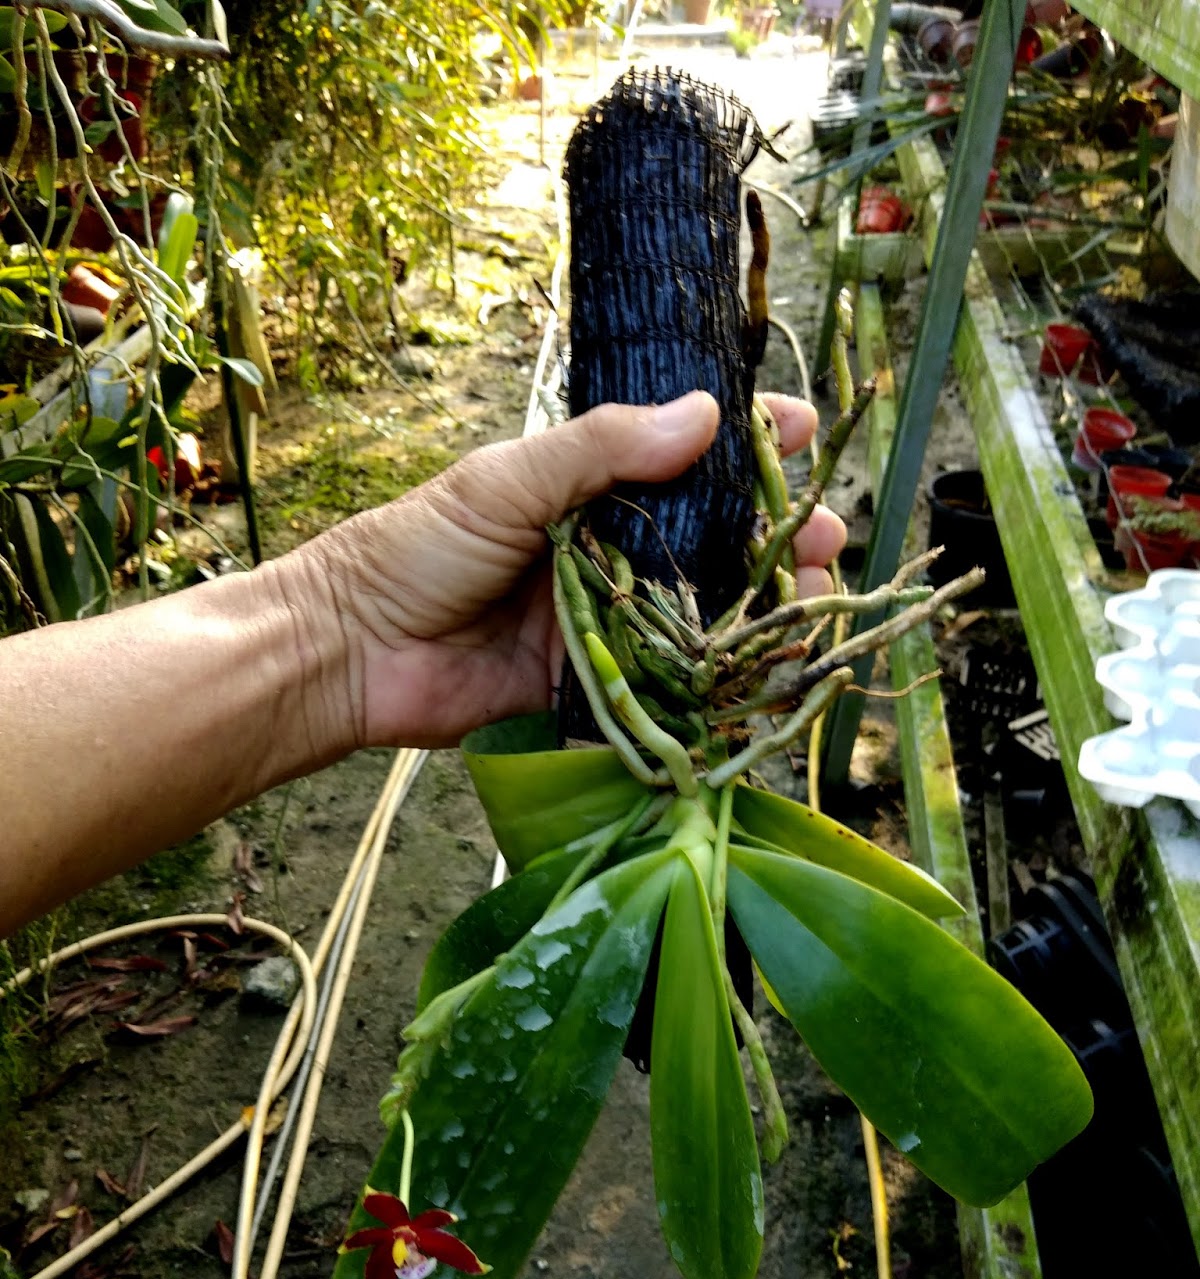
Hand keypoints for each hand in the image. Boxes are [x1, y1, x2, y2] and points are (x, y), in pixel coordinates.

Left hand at [300, 391, 845, 749]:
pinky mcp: (595, 683)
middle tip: (824, 536)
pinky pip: (666, 677)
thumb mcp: (505, 481)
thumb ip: (600, 448)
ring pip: (699, 607)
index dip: (746, 444)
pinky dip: (715, 674)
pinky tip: (763, 669)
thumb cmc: (417, 549)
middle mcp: (606, 548)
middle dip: (772, 533)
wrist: (354, 653)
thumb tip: (704, 414)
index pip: (681, 453)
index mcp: (584, 485)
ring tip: (810, 596)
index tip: (803, 432)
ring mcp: (604, 619)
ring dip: (758, 603)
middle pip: (709, 536)